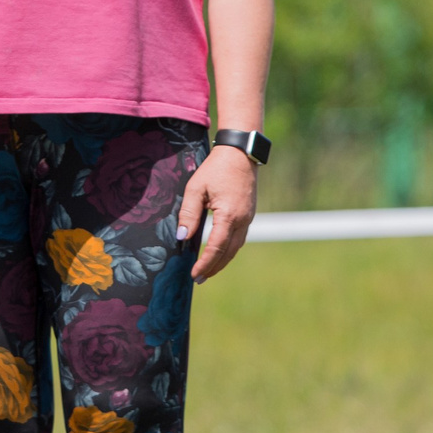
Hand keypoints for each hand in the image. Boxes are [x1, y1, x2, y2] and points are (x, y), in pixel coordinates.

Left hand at [176, 142, 258, 281]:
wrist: (240, 153)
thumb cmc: (215, 168)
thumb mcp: (196, 188)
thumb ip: (189, 214)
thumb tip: (182, 238)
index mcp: (229, 215)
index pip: (217, 247)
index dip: (205, 263)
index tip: (194, 274)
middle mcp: (243, 220)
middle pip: (228, 252)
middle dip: (214, 268)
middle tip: (199, 279)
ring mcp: (248, 218)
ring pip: (236, 247)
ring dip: (222, 261)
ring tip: (208, 270)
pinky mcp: (249, 214)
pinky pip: (240, 238)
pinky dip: (229, 250)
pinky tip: (220, 253)